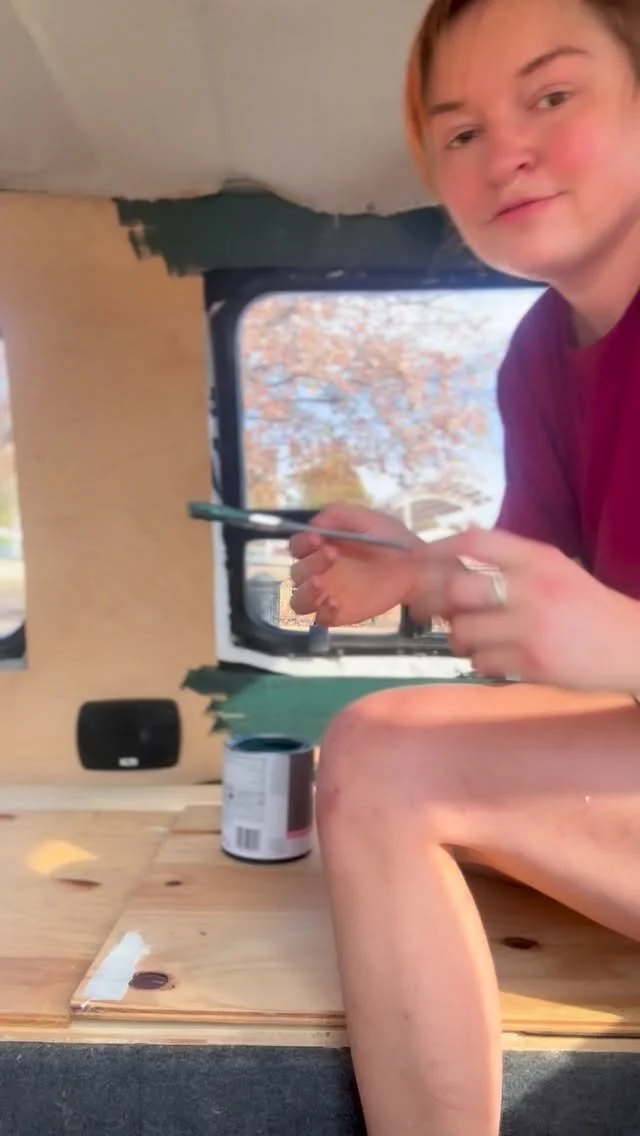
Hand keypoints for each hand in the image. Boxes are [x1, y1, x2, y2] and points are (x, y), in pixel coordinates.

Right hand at [289, 504, 425, 626]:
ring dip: (305, 593)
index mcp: (321, 546)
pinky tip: (336, 603)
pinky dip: (323, 613)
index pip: (297, 546)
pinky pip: (320, 619)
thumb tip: (313, 524)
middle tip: (333, 555)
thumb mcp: (367, 519)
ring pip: (298, 600)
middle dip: (310, 563)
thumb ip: (338, 515)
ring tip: (320, 584)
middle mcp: (319, 571)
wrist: (417, 566)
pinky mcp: (339, 613)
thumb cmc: (389, 540)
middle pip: (297, 572)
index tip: (318, 539)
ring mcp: (327, 594)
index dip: (303, 543)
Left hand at [423, 527, 639, 692]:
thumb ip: (510, 562)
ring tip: (472, 638)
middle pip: (457, 589)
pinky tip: (496, 658)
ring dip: (457, 637)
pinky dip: (480, 662)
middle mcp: (532, 588)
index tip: (415, 562)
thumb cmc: (585, 605)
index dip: (436, 550)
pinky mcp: (534, 663)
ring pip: (462, 632)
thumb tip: (448, 560)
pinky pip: (481, 662)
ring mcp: (532, 627)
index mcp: (537, 558)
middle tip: (427, 611)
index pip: (475, 542)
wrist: (632, 644)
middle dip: (434, 603)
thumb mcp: (554, 569)